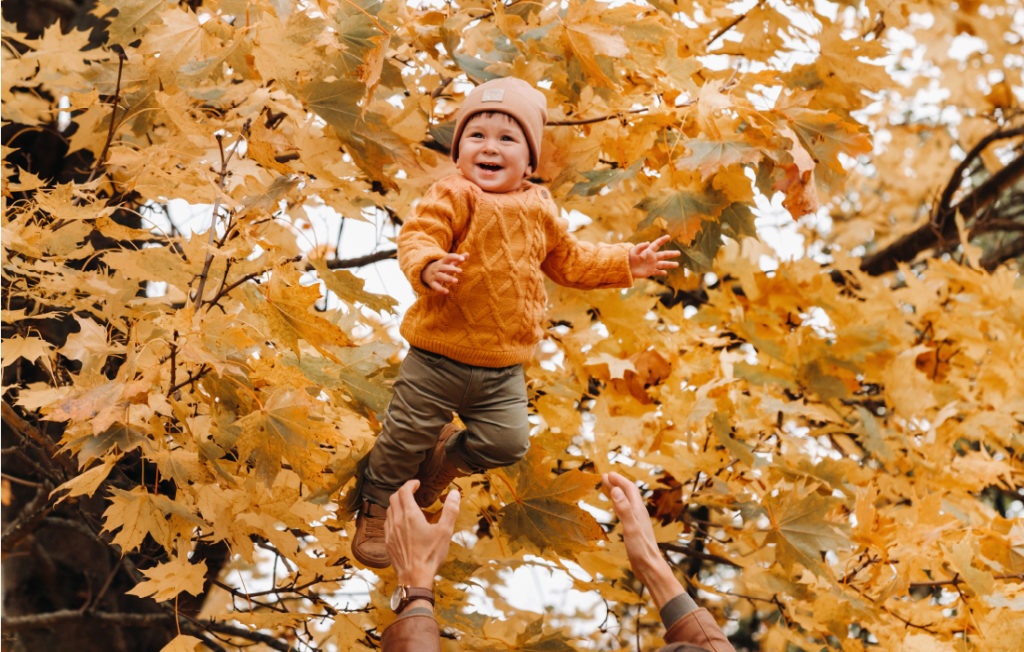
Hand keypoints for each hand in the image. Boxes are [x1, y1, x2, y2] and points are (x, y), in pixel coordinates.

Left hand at [385, 479, 460, 587]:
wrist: (415, 577)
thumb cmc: (430, 555)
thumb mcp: (445, 531)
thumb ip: (450, 510)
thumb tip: (455, 493)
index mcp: (410, 515)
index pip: (403, 491)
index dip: (410, 484)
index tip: (417, 483)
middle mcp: (397, 521)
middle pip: (394, 498)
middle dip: (403, 491)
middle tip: (413, 492)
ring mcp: (390, 532)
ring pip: (389, 510)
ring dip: (397, 503)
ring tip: (409, 506)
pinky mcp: (388, 542)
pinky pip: (387, 523)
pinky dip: (393, 516)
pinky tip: (402, 523)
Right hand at [421, 253, 467, 293]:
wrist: (425, 272)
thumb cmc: (442, 267)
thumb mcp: (448, 263)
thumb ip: (457, 259)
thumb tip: (467, 254)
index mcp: (443, 262)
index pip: (448, 257)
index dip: (455, 257)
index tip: (462, 259)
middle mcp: (437, 268)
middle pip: (444, 267)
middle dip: (451, 269)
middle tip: (460, 271)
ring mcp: (434, 275)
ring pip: (440, 276)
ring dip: (448, 278)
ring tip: (456, 281)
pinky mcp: (432, 283)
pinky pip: (435, 286)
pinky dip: (440, 289)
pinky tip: (447, 292)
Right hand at [603, 471, 683, 608]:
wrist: (650, 568)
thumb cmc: (641, 550)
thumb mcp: (630, 528)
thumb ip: (624, 509)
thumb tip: (615, 489)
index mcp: (638, 510)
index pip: (629, 488)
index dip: (619, 479)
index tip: (607, 474)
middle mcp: (638, 514)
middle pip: (627, 494)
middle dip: (616, 484)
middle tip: (604, 478)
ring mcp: (637, 522)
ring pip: (626, 502)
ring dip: (617, 493)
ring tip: (607, 488)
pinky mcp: (635, 530)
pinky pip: (625, 512)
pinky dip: (618, 505)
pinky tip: (615, 509)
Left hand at [628, 235, 679, 278]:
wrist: (626, 267)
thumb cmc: (628, 257)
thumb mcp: (634, 251)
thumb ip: (641, 246)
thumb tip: (648, 242)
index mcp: (648, 251)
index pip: (657, 244)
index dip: (662, 240)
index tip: (668, 236)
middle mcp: (652, 257)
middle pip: (663, 255)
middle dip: (671, 254)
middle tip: (679, 253)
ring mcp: (651, 265)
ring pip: (663, 264)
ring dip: (670, 264)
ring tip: (677, 264)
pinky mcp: (649, 271)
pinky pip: (656, 272)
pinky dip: (661, 273)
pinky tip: (665, 273)